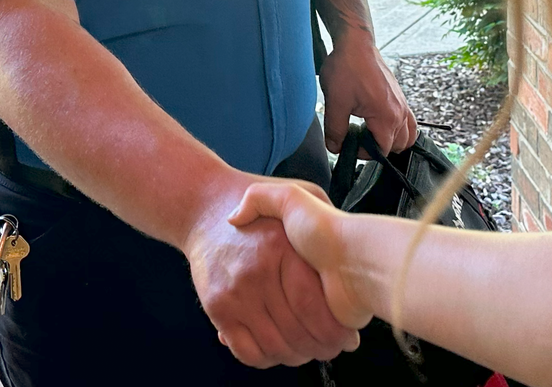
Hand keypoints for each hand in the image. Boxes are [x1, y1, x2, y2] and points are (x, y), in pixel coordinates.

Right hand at [185, 178, 360, 367]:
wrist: (204, 206)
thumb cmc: (256, 204)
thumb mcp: (295, 192)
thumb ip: (324, 210)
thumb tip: (348, 246)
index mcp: (280, 249)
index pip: (312, 306)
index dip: (335, 330)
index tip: (348, 337)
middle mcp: (255, 274)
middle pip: (295, 331)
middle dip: (321, 348)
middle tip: (333, 348)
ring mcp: (234, 294)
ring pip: (273, 346)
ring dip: (296, 357)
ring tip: (309, 350)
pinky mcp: (217, 308)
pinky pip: (245, 349)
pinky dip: (266, 359)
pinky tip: (278, 350)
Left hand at [319, 32, 417, 153]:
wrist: (356, 43)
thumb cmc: (348, 68)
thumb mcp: (335, 103)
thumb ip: (335, 130)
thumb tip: (335, 147)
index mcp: (387, 116)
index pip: (383, 150)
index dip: (365, 153)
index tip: (350, 145)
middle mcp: (400, 111)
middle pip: (399, 145)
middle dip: (380, 148)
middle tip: (359, 139)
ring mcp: (402, 103)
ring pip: (408, 134)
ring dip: (393, 140)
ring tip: (371, 133)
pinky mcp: (399, 95)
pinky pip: (408, 120)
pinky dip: (398, 127)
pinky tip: (377, 121)